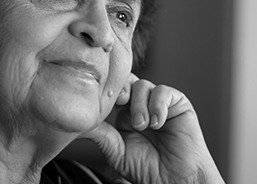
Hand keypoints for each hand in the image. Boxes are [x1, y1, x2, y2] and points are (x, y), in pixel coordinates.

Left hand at [83, 74, 224, 183]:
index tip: (104, 100)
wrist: (177, 179)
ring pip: (143, 85)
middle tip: (120, 101)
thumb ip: (101, 135)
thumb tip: (78, 124)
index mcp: (126, 114)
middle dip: (122, 89)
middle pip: (128, 82)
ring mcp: (159, 103)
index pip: (115, 93)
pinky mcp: (178, 103)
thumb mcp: (117, 152)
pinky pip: (164, 92)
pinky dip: (158, 105)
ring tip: (143, 125)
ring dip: (140, 105)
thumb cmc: (150, 169)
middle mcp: (142, 105)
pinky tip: (158, 123)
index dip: (109, 92)